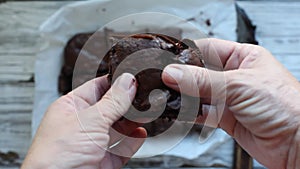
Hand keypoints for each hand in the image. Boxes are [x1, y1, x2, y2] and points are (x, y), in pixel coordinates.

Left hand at [22, 73, 146, 168]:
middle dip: (127, 104)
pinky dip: (133, 141)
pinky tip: (141, 133)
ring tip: (146, 114)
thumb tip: (128, 81)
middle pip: (110, 108)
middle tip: (144, 97)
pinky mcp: (102, 161)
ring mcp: (92, 143)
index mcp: (71, 108)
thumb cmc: (57, 155)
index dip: (115, 82)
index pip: (96, 88)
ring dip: (133, 122)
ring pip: (118, 129)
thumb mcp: (90, 120)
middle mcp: (81, 125)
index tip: (133, 78)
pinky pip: (121, 148)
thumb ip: (113, 101)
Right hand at [162, 38, 299, 168]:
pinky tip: (180, 111)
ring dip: (184, 96)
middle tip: (165, 80)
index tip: (169, 61)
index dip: (187, 53)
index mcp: (243, 58)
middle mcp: (234, 77)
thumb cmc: (287, 106)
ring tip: (168, 96)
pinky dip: (189, 113)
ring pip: (198, 93)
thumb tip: (173, 73)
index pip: (208, 49)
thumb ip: (202, 80)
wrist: (297, 142)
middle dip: (182, 77)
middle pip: (200, 72)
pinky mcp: (225, 117)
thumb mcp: (238, 85)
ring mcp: (229, 98)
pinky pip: (201, 112)